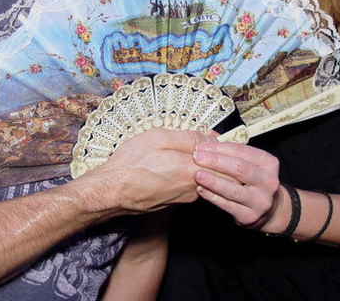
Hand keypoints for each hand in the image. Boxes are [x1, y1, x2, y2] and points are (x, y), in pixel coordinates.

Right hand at [84, 128, 213, 213]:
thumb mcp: (158, 138)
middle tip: (214, 143)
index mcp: (191, 169)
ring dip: (209, 166)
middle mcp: (193, 188)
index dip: (227, 148)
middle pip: (222, 174)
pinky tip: (182, 163)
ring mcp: (186, 198)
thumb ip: (189, 137)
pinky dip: (195, 174)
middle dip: (222, 158)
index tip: (222, 138)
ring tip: (197, 151)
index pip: (226, 163)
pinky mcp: (178, 202)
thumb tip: (210, 137)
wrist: (111, 192)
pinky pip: (195, 186)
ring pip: (209, 180)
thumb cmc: (130, 164)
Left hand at [192, 141, 281, 229]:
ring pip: (233, 189)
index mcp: (268, 163)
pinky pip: (228, 205)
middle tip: (197, 157)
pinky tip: (201, 189)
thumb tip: (209, 137)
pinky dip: (212, 196)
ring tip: (197, 174)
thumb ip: (233, 152)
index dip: (220, 148)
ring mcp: (260, 201)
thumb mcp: (252, 163)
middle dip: (215, 162)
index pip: (242, 151)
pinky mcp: (250, 216)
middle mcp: (268, 181)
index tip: (201, 146)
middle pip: (239, 168)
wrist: (271, 209)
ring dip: (213, 181)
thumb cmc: (255, 181)